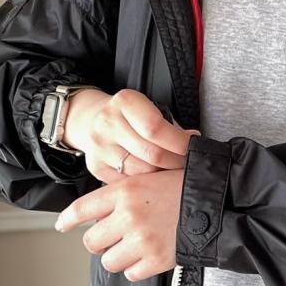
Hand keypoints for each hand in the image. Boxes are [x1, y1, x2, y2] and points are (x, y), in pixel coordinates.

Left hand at [54, 167, 184, 280]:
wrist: (216, 203)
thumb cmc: (186, 187)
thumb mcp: (149, 177)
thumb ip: (123, 192)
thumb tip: (101, 209)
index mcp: (125, 192)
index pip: (82, 208)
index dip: (68, 220)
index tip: (62, 226)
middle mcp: (128, 216)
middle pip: (92, 241)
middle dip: (99, 242)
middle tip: (112, 238)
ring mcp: (141, 241)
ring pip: (109, 262)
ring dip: (118, 257)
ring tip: (133, 248)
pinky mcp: (156, 260)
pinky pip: (131, 274)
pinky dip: (136, 269)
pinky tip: (147, 257)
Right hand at [63, 88, 199, 181]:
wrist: (91, 120)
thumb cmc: (129, 116)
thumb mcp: (147, 108)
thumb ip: (169, 126)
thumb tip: (193, 146)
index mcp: (124, 102)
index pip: (156, 128)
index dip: (180, 142)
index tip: (194, 146)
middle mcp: (107, 123)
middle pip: (152, 154)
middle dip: (177, 161)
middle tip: (188, 162)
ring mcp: (100, 148)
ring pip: (143, 172)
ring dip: (164, 174)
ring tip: (173, 170)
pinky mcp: (96, 168)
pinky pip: (129, 182)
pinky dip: (147, 182)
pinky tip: (155, 178)